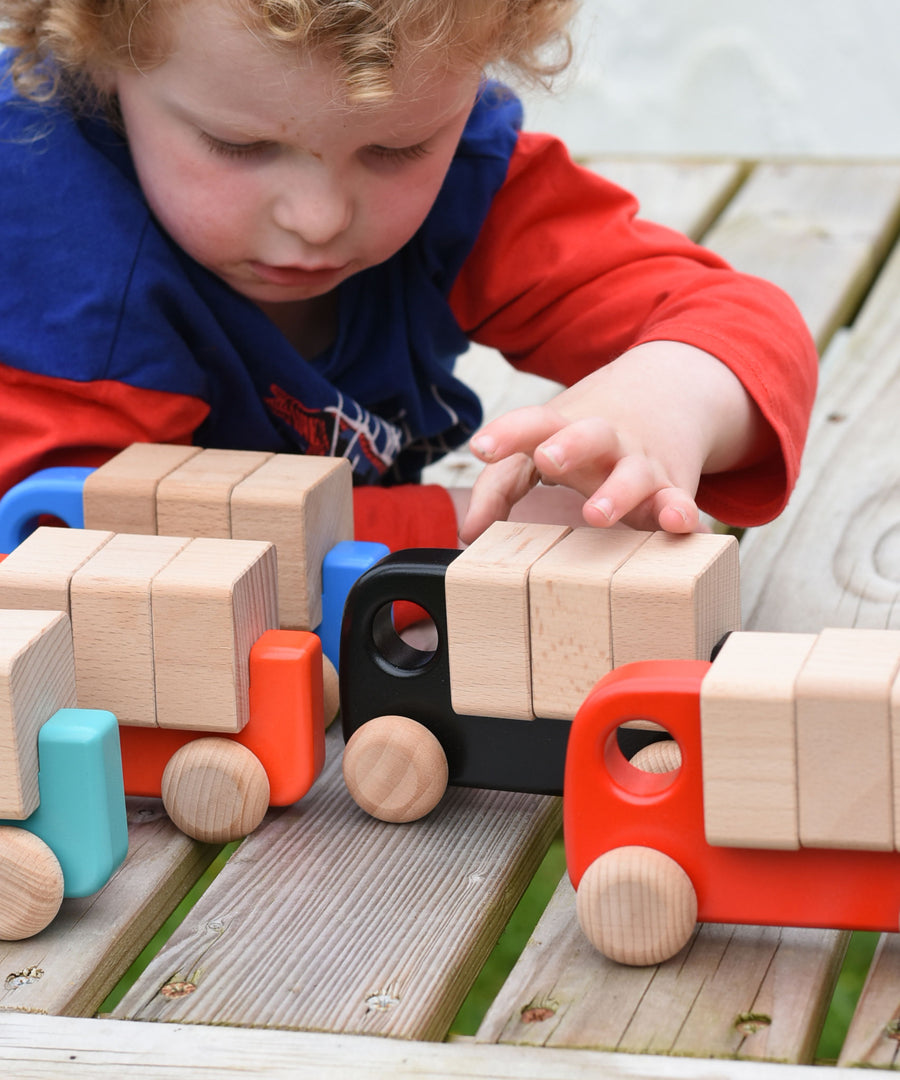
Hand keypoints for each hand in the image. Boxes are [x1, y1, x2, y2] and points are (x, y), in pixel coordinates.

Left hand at [458, 341, 772, 543]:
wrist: (671, 390)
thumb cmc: (585, 436)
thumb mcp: (543, 445)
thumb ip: (501, 486)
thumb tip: (469, 532)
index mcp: (565, 428)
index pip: (534, 422)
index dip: (507, 433)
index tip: (481, 447)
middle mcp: (604, 442)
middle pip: (588, 435)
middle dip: (568, 445)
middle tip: (548, 458)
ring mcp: (640, 463)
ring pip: (632, 473)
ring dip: (616, 491)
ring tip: (596, 513)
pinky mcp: (673, 487)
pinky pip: (678, 501)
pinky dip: (680, 512)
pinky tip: (679, 524)